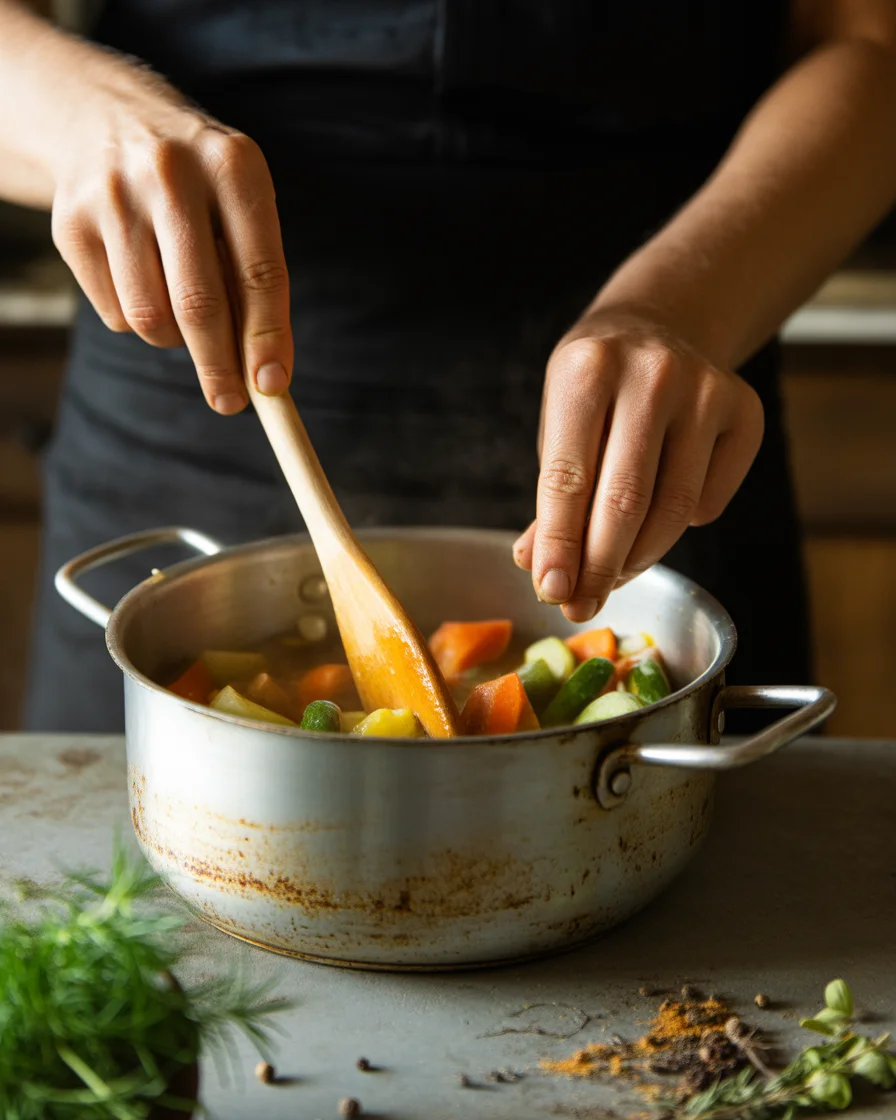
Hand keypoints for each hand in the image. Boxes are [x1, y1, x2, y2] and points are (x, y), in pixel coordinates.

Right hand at [50, 65, 290, 413]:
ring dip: (176, 342)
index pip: (259, 271)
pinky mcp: (70, 224)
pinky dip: (140, 323)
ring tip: (186, 319)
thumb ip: (256, 277)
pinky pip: (116, 314)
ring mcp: (113, 197)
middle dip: (219, 365)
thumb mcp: (241, 204)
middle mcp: (171, 174)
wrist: (106, 117)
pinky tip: (146, 285)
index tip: (272, 386)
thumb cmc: (199, 183)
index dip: (267, 337)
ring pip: (151, 317)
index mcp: (232, 165)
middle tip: (229, 402)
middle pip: (199, 302)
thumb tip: (264, 371)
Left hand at [513, 309, 763, 621]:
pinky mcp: (745, 412)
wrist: (660, 327)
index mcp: (586, 369)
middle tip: (581, 604)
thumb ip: (551, 498)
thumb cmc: (596, 391)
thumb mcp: (558, 427)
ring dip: (637, 559)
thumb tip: (540, 569)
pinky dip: (678, 527)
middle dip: (598, 567)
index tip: (551, 592)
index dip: (559, 545)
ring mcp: (705, 390)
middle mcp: (652, 373)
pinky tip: (657, 513)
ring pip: (671, 511)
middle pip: (624, 502)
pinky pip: (708, 503)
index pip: (567, 478)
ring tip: (612, 574)